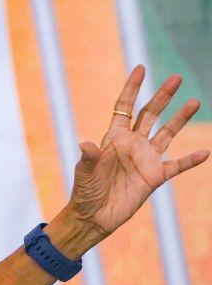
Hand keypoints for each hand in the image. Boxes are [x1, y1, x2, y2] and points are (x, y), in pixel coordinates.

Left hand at [67, 65, 207, 240]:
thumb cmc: (85, 192)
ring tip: (195, 101)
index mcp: (113, 138)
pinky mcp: (155, 177)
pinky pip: (177, 165)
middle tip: (177, 77)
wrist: (94, 215)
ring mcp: (145, 159)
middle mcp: (132, 144)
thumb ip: (89, 158)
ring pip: (167, 133)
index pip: (124, 107)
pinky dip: (190, 160)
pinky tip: (204, 152)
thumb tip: (85, 144)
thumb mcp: (85, 172)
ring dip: (180, 119)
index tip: (141, 68)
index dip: (132, 88)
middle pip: (150, 114)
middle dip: (162, 96)